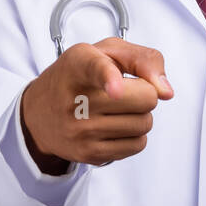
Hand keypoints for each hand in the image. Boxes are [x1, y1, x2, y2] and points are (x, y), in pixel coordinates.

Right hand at [19, 37, 173, 172]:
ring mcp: (81, 129)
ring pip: (144, 123)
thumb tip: (166, 92)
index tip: (115, 90)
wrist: (40, 113)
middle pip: (145, 99)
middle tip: (126, 92)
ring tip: (116, 110)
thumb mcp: (107, 52)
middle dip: (145, 94)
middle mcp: (76, 98)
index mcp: (78, 64)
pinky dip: (134, 135)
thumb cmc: (79, 77)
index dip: (109, 79)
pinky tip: (114, 127)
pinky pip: (137, 145)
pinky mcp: (89, 153)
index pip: (97, 69)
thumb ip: (143, 59)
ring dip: (140, 115)